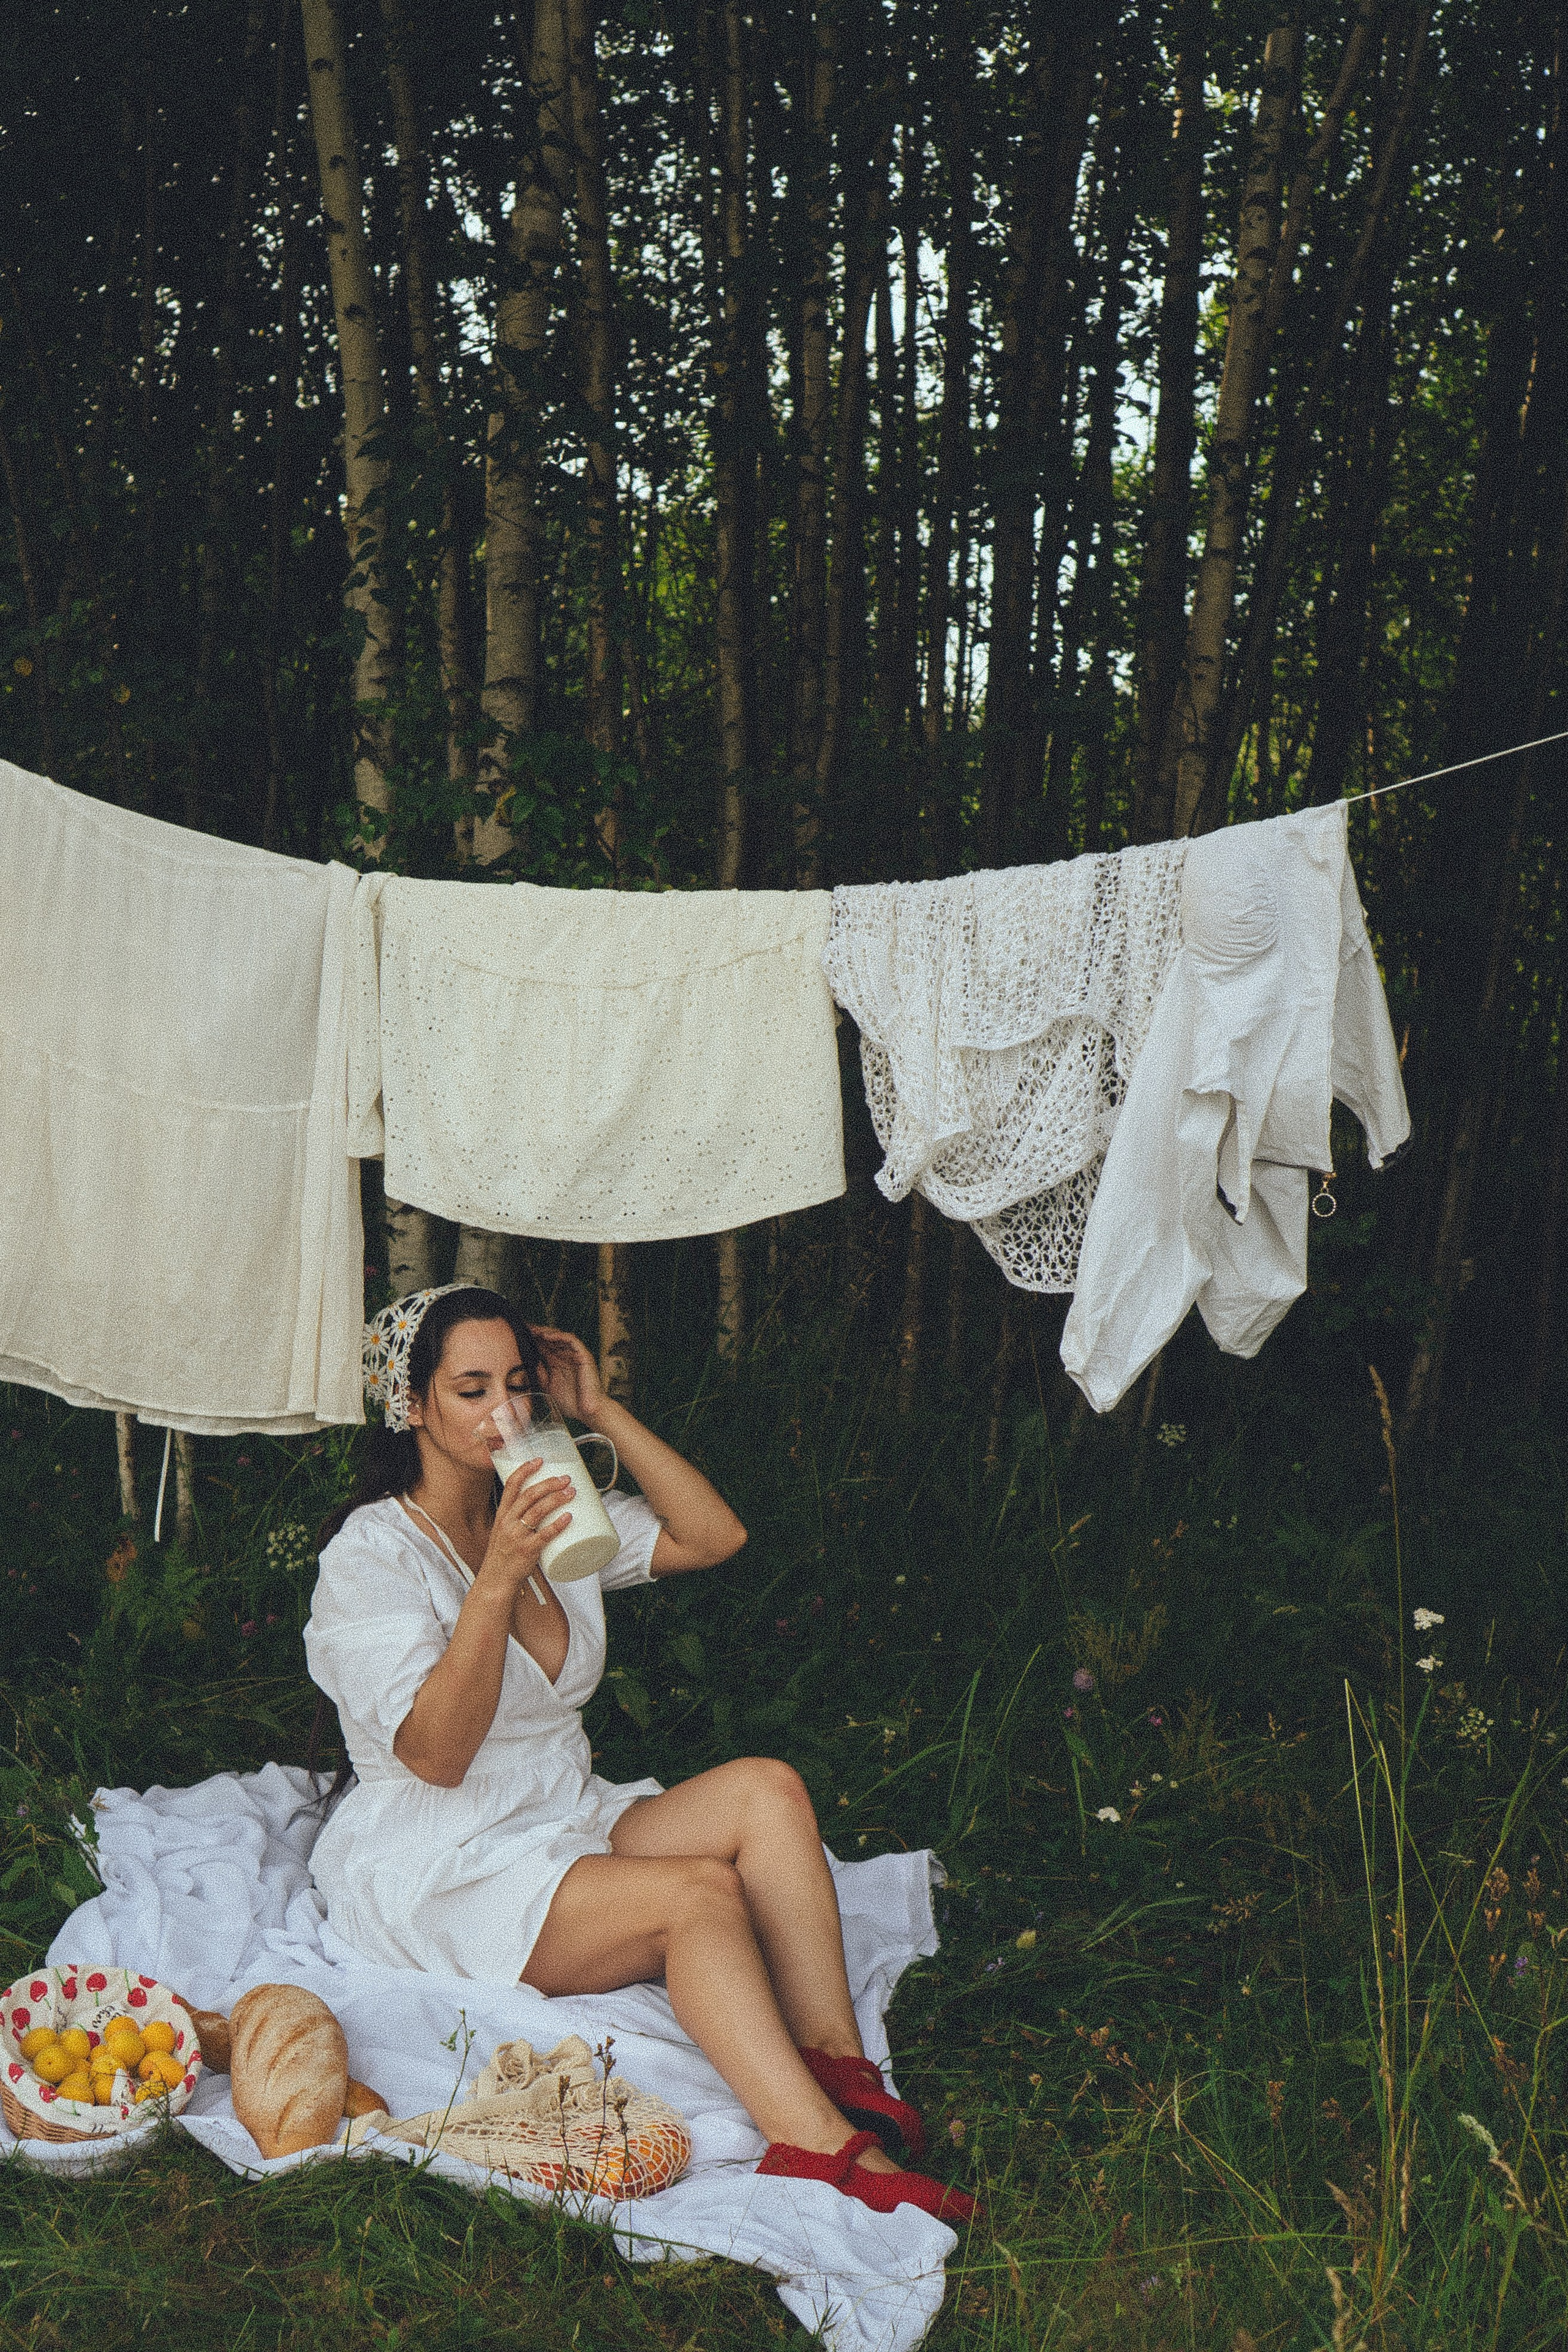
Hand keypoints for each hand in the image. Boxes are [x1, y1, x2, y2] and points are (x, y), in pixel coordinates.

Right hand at [477, 1458, 574, 1592]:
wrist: (495, 1581)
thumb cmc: (504, 1556)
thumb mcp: (505, 1532)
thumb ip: (522, 1519)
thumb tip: (547, 1504)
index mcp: (502, 1514)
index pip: (511, 1485)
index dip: (525, 1470)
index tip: (539, 1460)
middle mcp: (508, 1522)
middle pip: (529, 1495)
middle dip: (549, 1483)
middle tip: (566, 1479)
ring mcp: (517, 1536)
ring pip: (538, 1511)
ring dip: (557, 1498)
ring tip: (572, 1492)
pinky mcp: (527, 1551)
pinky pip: (544, 1535)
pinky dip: (558, 1525)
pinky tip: (569, 1517)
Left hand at [532, 1326, 609, 1425]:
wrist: (587, 1412)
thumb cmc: (571, 1403)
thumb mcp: (548, 1386)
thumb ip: (540, 1373)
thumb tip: (527, 1361)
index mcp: (558, 1363)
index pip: (544, 1347)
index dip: (532, 1341)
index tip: (517, 1336)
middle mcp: (566, 1357)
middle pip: (551, 1339)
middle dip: (537, 1333)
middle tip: (523, 1328)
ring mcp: (575, 1355)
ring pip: (560, 1337)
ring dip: (546, 1332)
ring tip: (533, 1331)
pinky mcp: (584, 1356)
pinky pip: (572, 1341)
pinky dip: (560, 1336)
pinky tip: (547, 1336)